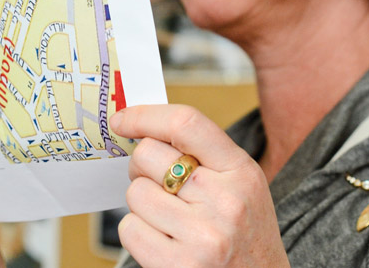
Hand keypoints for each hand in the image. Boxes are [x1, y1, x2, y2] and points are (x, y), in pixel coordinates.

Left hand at [112, 105, 289, 267]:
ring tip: (167, 217)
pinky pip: (130, 229)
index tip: (123, 120)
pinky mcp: (179, 266)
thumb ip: (203, 154)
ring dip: (142, 204)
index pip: (185, 124)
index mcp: (241, 171)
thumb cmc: (245, 232)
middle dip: (141, 166)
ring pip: (135, 193)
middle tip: (155, 182)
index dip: (145, 116)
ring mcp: (203, 236)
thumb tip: (143, 129)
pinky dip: (137, 232)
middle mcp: (225, 201)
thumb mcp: (241, 183)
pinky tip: (162, 238)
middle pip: (149, 156)